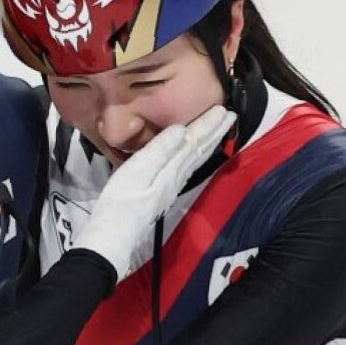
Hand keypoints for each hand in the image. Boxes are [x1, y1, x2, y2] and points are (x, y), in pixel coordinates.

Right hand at [76, 105, 236, 280]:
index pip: (194, 142)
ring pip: (195, 159)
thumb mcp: (138, 171)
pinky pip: (186, 167)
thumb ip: (160, 150)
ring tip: (218, 130)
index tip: (223, 110)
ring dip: (208, 142)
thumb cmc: (122, 201)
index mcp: (172, 170)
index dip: (207, 125)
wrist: (115, 234)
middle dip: (214, 132)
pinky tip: (193, 154)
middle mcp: (176, 177)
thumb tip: (182, 130)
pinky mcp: (162, 192)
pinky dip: (195, 156)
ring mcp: (170, 186)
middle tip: (230, 116)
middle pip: (199, 151)